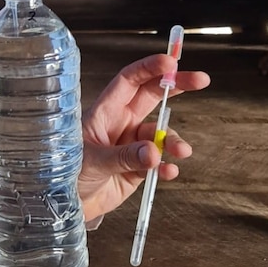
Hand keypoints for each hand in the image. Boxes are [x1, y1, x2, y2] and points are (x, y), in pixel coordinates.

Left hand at [79, 54, 210, 222]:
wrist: (66, 204)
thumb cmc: (66, 174)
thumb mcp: (93, 161)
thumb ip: (125, 157)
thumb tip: (154, 152)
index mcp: (104, 112)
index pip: (129, 81)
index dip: (149, 69)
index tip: (171, 62)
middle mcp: (120, 124)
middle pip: (153, 97)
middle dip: (177, 87)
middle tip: (201, 80)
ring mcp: (131, 145)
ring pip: (161, 135)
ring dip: (174, 141)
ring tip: (180, 152)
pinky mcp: (138, 167)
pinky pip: (159, 162)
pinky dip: (167, 166)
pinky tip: (167, 172)